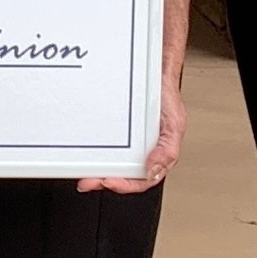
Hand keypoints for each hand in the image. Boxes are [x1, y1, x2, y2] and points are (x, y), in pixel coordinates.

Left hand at [81, 79, 184, 193]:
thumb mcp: (174, 125)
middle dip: (102, 180)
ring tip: (82, 172)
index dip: (125, 185)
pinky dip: (91, 150)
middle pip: (120, 173)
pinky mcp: (113, 129)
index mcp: (155, 154)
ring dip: (95, 169)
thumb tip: (153, 170)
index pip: (141, 179)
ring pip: (109, 161)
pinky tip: (82, 152)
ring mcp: (125, 141)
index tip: (109, 182)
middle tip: (87, 181)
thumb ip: (168, 150)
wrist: (155, 72)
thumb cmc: (166, 98)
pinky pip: (101, 142)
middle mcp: (138, 150)